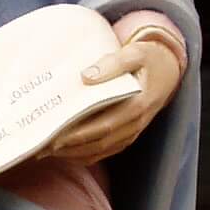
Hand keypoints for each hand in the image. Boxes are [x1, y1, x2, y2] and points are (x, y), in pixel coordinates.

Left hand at [41, 35, 182, 165]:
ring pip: (101, 150)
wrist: (167, 70)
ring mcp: (132, 131)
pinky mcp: (128, 135)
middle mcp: (135, 122)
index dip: (79, 134)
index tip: (55, 135)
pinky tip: (66, 154)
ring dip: (74, 154)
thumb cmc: (147, 59)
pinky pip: (106, 150)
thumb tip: (86, 76)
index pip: (104, 125)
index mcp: (137, 104)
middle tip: (42, 146)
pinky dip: (85, 155)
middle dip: (69, 147)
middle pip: (98, 141)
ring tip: (47, 152)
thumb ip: (112, 63)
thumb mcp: (134, 53)